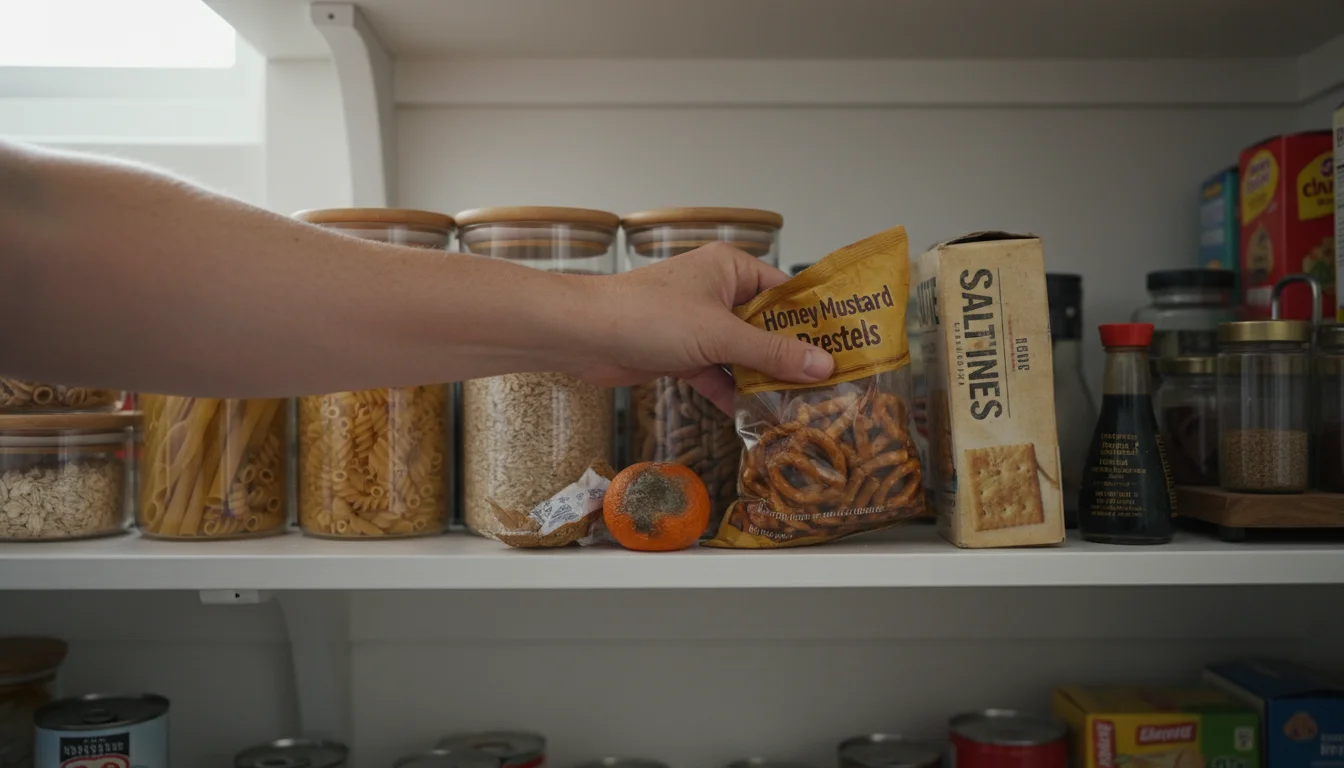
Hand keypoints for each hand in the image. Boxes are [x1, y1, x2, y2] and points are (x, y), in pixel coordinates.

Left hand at [575, 242, 833, 412]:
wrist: (586, 335)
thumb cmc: (648, 315)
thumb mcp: (721, 335)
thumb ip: (772, 353)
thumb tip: (823, 365)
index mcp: (731, 269)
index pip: (786, 293)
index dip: (813, 322)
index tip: (843, 348)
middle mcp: (717, 292)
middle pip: (766, 327)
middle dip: (790, 357)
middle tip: (826, 386)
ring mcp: (698, 324)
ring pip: (742, 354)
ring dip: (762, 379)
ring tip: (797, 406)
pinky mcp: (681, 352)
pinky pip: (717, 373)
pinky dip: (731, 392)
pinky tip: (753, 415)